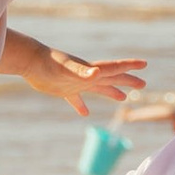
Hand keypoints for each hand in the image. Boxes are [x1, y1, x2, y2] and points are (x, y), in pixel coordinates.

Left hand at [25, 48, 147, 115]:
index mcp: (91, 70)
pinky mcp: (63, 90)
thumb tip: (96, 74)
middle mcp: (86, 75)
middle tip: (143, 84)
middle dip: (127, 80)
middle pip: (111, 78)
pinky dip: (81, 105)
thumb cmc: (48, 63)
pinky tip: (84, 113)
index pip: (114, 68)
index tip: (144, 64)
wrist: (29, 62)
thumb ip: (82, 72)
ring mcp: (75, 83)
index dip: (129, 66)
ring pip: (98, 88)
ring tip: (122, 97)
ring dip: (111, 92)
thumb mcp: (67, 69)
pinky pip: (76, 99)